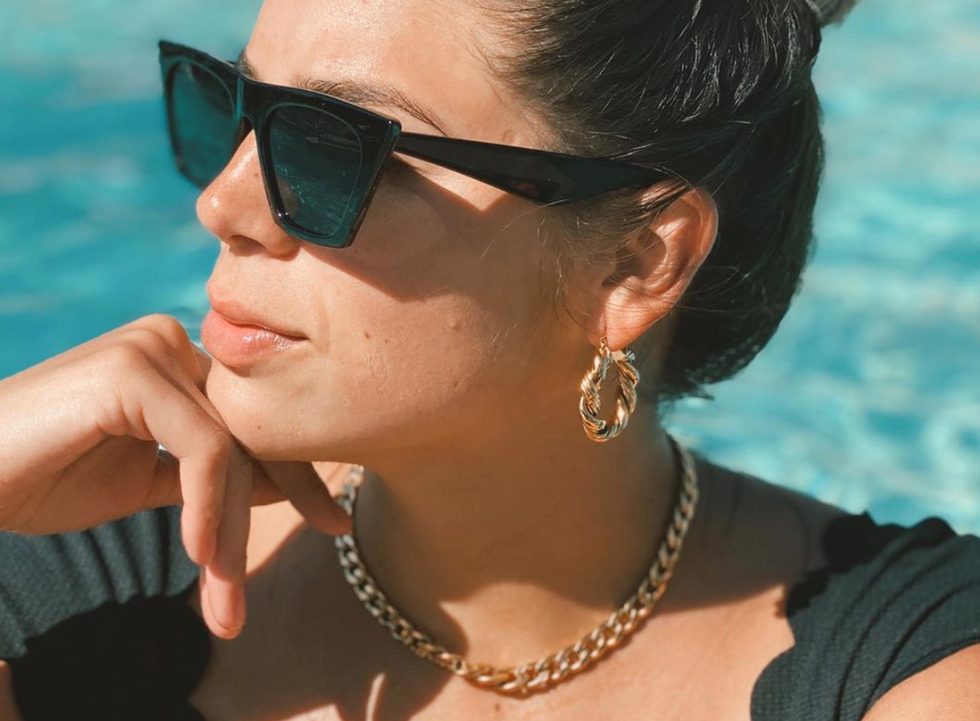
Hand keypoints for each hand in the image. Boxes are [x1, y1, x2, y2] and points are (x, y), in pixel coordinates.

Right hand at [0, 314, 351, 637]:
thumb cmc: (45, 477)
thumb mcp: (151, 482)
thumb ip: (215, 474)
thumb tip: (286, 481)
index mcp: (179, 360)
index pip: (255, 417)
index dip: (298, 470)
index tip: (334, 518)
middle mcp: (173, 342)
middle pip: (251, 430)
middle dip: (284, 499)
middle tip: (312, 549)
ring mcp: (153, 347)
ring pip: (233, 445)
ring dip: (234, 527)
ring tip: (225, 597)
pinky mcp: (132, 369)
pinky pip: (204, 447)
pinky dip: (208, 506)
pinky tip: (200, 553)